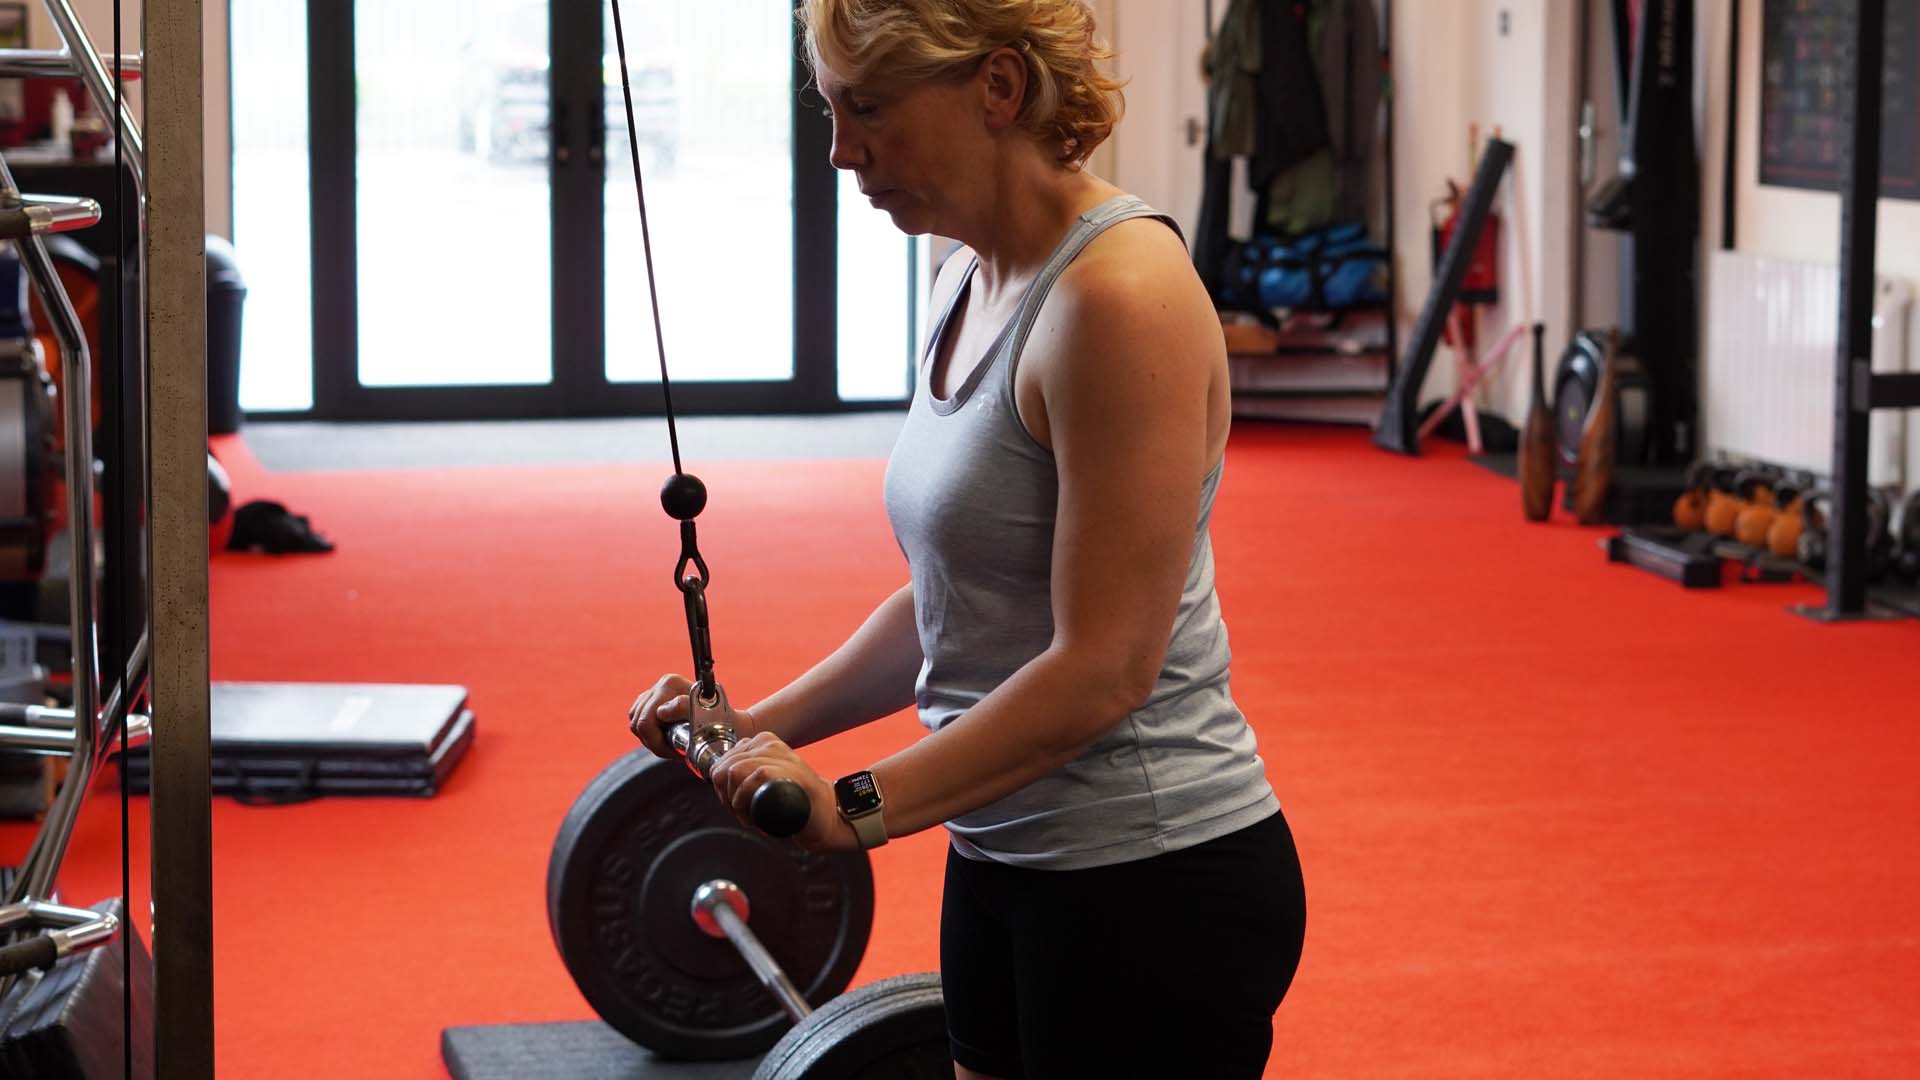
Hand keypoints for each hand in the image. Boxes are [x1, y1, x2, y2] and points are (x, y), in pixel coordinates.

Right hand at [628, 674, 757, 758]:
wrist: (727, 721)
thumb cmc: (721, 721)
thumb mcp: (707, 716)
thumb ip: (684, 709)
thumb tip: (661, 712)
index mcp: (670, 684)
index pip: (646, 721)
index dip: (658, 743)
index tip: (679, 751)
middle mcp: (660, 685)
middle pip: (638, 724)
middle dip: (655, 743)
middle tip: (676, 751)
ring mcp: (653, 693)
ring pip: (636, 724)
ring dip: (652, 740)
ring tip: (673, 744)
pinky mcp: (650, 703)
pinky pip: (637, 723)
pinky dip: (650, 735)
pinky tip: (667, 737)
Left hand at [708, 732, 857, 852]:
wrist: (823, 814)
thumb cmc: (791, 801)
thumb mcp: (760, 781)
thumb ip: (741, 772)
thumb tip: (716, 776)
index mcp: (761, 742)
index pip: (720, 763)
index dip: (721, 790)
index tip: (735, 804)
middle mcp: (769, 744)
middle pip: (725, 768)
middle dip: (726, 797)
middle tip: (743, 813)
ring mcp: (782, 756)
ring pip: (735, 772)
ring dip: (737, 803)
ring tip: (751, 817)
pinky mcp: (792, 772)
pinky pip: (756, 776)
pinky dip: (750, 800)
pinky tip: (757, 817)